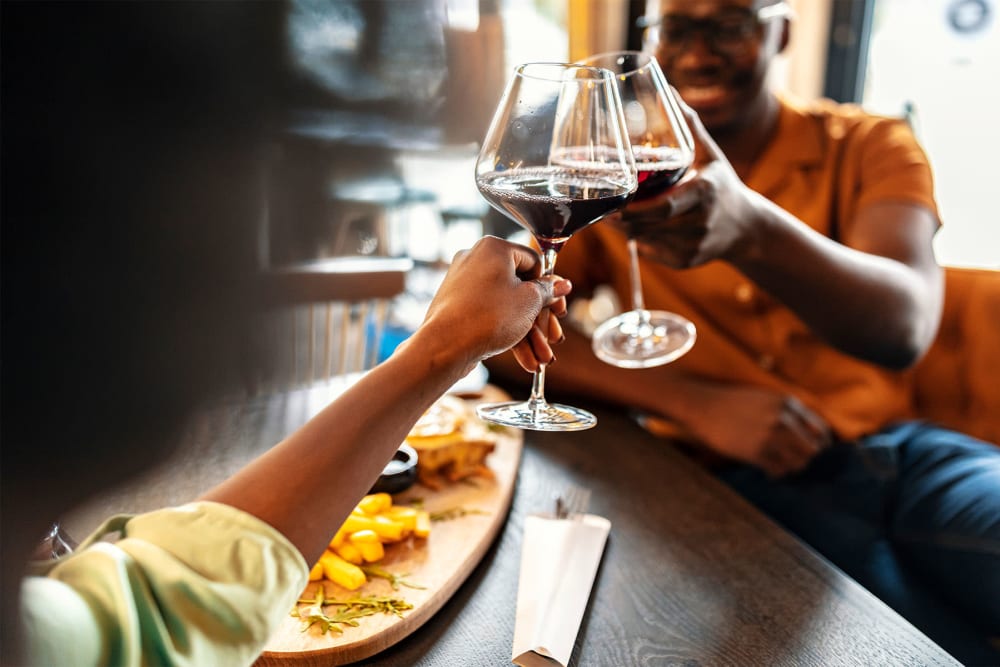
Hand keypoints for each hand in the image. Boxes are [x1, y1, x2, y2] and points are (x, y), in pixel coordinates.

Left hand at [421, 236, 569, 373]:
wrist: (445, 346)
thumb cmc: (488, 317)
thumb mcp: (529, 302)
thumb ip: (548, 291)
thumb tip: (561, 285)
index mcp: (494, 248)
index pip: (533, 262)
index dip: (550, 289)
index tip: (558, 310)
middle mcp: (476, 260)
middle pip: (520, 288)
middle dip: (540, 320)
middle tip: (553, 338)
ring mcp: (464, 283)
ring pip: (506, 306)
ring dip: (528, 334)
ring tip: (541, 359)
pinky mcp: (457, 305)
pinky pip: (489, 314)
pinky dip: (507, 333)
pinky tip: (525, 359)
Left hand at [623, 101, 765, 268]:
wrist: (747, 227)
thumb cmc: (721, 184)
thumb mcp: (709, 153)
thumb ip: (688, 124)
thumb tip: (666, 91)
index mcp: (704, 193)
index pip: (665, 207)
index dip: (636, 210)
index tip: (614, 207)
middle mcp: (700, 223)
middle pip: (649, 226)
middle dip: (622, 221)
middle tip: (602, 210)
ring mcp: (693, 246)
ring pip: (646, 240)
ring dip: (627, 230)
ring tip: (613, 216)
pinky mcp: (685, 262)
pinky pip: (652, 253)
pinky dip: (639, 241)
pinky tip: (637, 229)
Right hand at [679, 382, 833, 477]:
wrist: (703, 406)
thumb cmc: (732, 402)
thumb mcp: (764, 398)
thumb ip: (787, 411)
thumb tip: (807, 432)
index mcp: (787, 403)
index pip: (819, 428)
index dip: (821, 442)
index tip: (818, 450)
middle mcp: (782, 419)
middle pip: (812, 449)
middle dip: (807, 457)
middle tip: (798, 461)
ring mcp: (769, 436)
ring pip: (798, 462)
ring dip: (792, 466)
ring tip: (783, 466)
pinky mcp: (755, 451)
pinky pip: (778, 469)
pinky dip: (777, 473)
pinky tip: (770, 471)